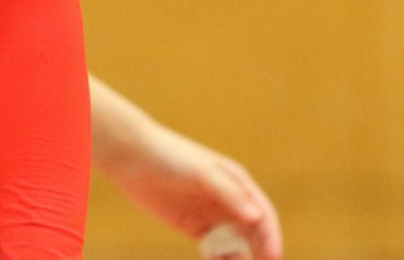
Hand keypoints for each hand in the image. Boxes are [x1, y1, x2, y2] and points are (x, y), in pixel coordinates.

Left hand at [107, 123, 282, 259]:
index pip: (263, 216)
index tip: (272, 259)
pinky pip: (213, 249)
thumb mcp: (201, 172)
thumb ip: (229, 193)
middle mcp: (229, 201)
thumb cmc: (170, 156)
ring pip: (235, 245)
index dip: (271, 239)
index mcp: (238, 183)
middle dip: (260, 254)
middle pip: (253, 235)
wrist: (130, 155)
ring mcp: (211, 215)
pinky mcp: (192, 227)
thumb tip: (256, 217)